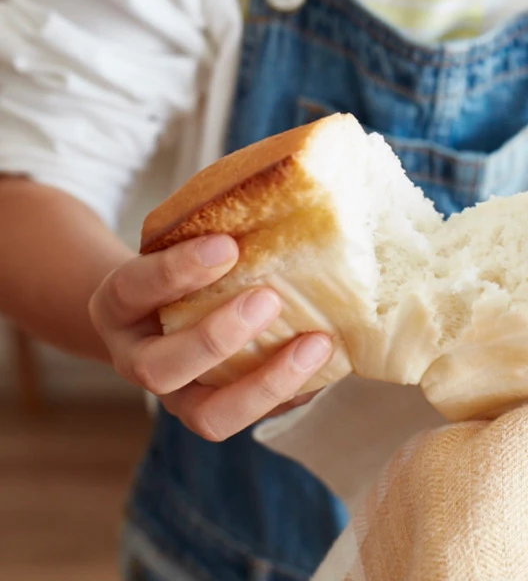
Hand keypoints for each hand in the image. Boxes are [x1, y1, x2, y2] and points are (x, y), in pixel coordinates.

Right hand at [88, 234, 332, 440]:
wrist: (167, 308)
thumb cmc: (185, 265)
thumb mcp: (179, 240)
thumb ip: (212, 230)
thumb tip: (290, 186)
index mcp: (118, 306)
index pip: (134, 288)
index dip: (176, 271)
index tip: (227, 246)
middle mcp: (139, 359)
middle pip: (159, 369)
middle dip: (215, 337)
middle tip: (268, 299)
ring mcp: (180, 396)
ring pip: (209, 417)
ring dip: (266, 383)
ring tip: (317, 342)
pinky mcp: (223, 411)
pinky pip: (258, 418)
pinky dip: (296, 392)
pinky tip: (332, 359)